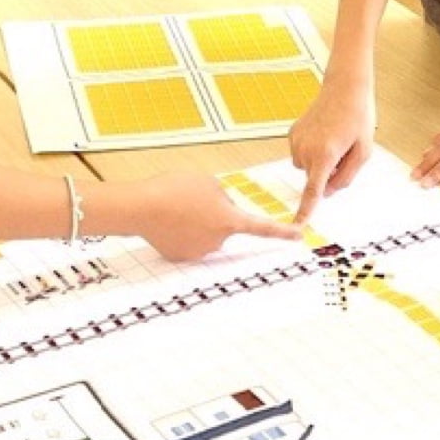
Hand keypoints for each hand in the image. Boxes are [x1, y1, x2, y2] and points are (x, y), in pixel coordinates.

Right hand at [134, 172, 301, 261]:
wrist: (141, 207)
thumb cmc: (175, 189)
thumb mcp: (208, 182)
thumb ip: (223, 196)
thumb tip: (222, 209)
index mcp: (230, 220)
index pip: (262, 228)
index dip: (282, 232)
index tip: (298, 236)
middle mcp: (218, 241)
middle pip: (225, 224)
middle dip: (216, 212)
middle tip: (194, 198)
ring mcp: (199, 252)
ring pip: (206, 232)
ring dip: (197, 220)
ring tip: (177, 207)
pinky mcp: (181, 256)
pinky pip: (189, 240)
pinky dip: (182, 231)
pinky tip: (169, 220)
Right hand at [290, 80, 377, 223]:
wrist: (344, 88)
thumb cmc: (358, 118)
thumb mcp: (363, 151)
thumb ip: (347, 177)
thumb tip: (330, 192)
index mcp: (325, 156)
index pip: (314, 191)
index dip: (305, 211)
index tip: (296, 226)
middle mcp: (306, 150)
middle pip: (316, 179)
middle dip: (329, 173)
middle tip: (345, 150)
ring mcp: (296, 141)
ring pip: (307, 167)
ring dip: (320, 161)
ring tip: (335, 138)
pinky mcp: (292, 133)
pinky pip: (301, 154)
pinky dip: (312, 150)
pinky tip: (324, 132)